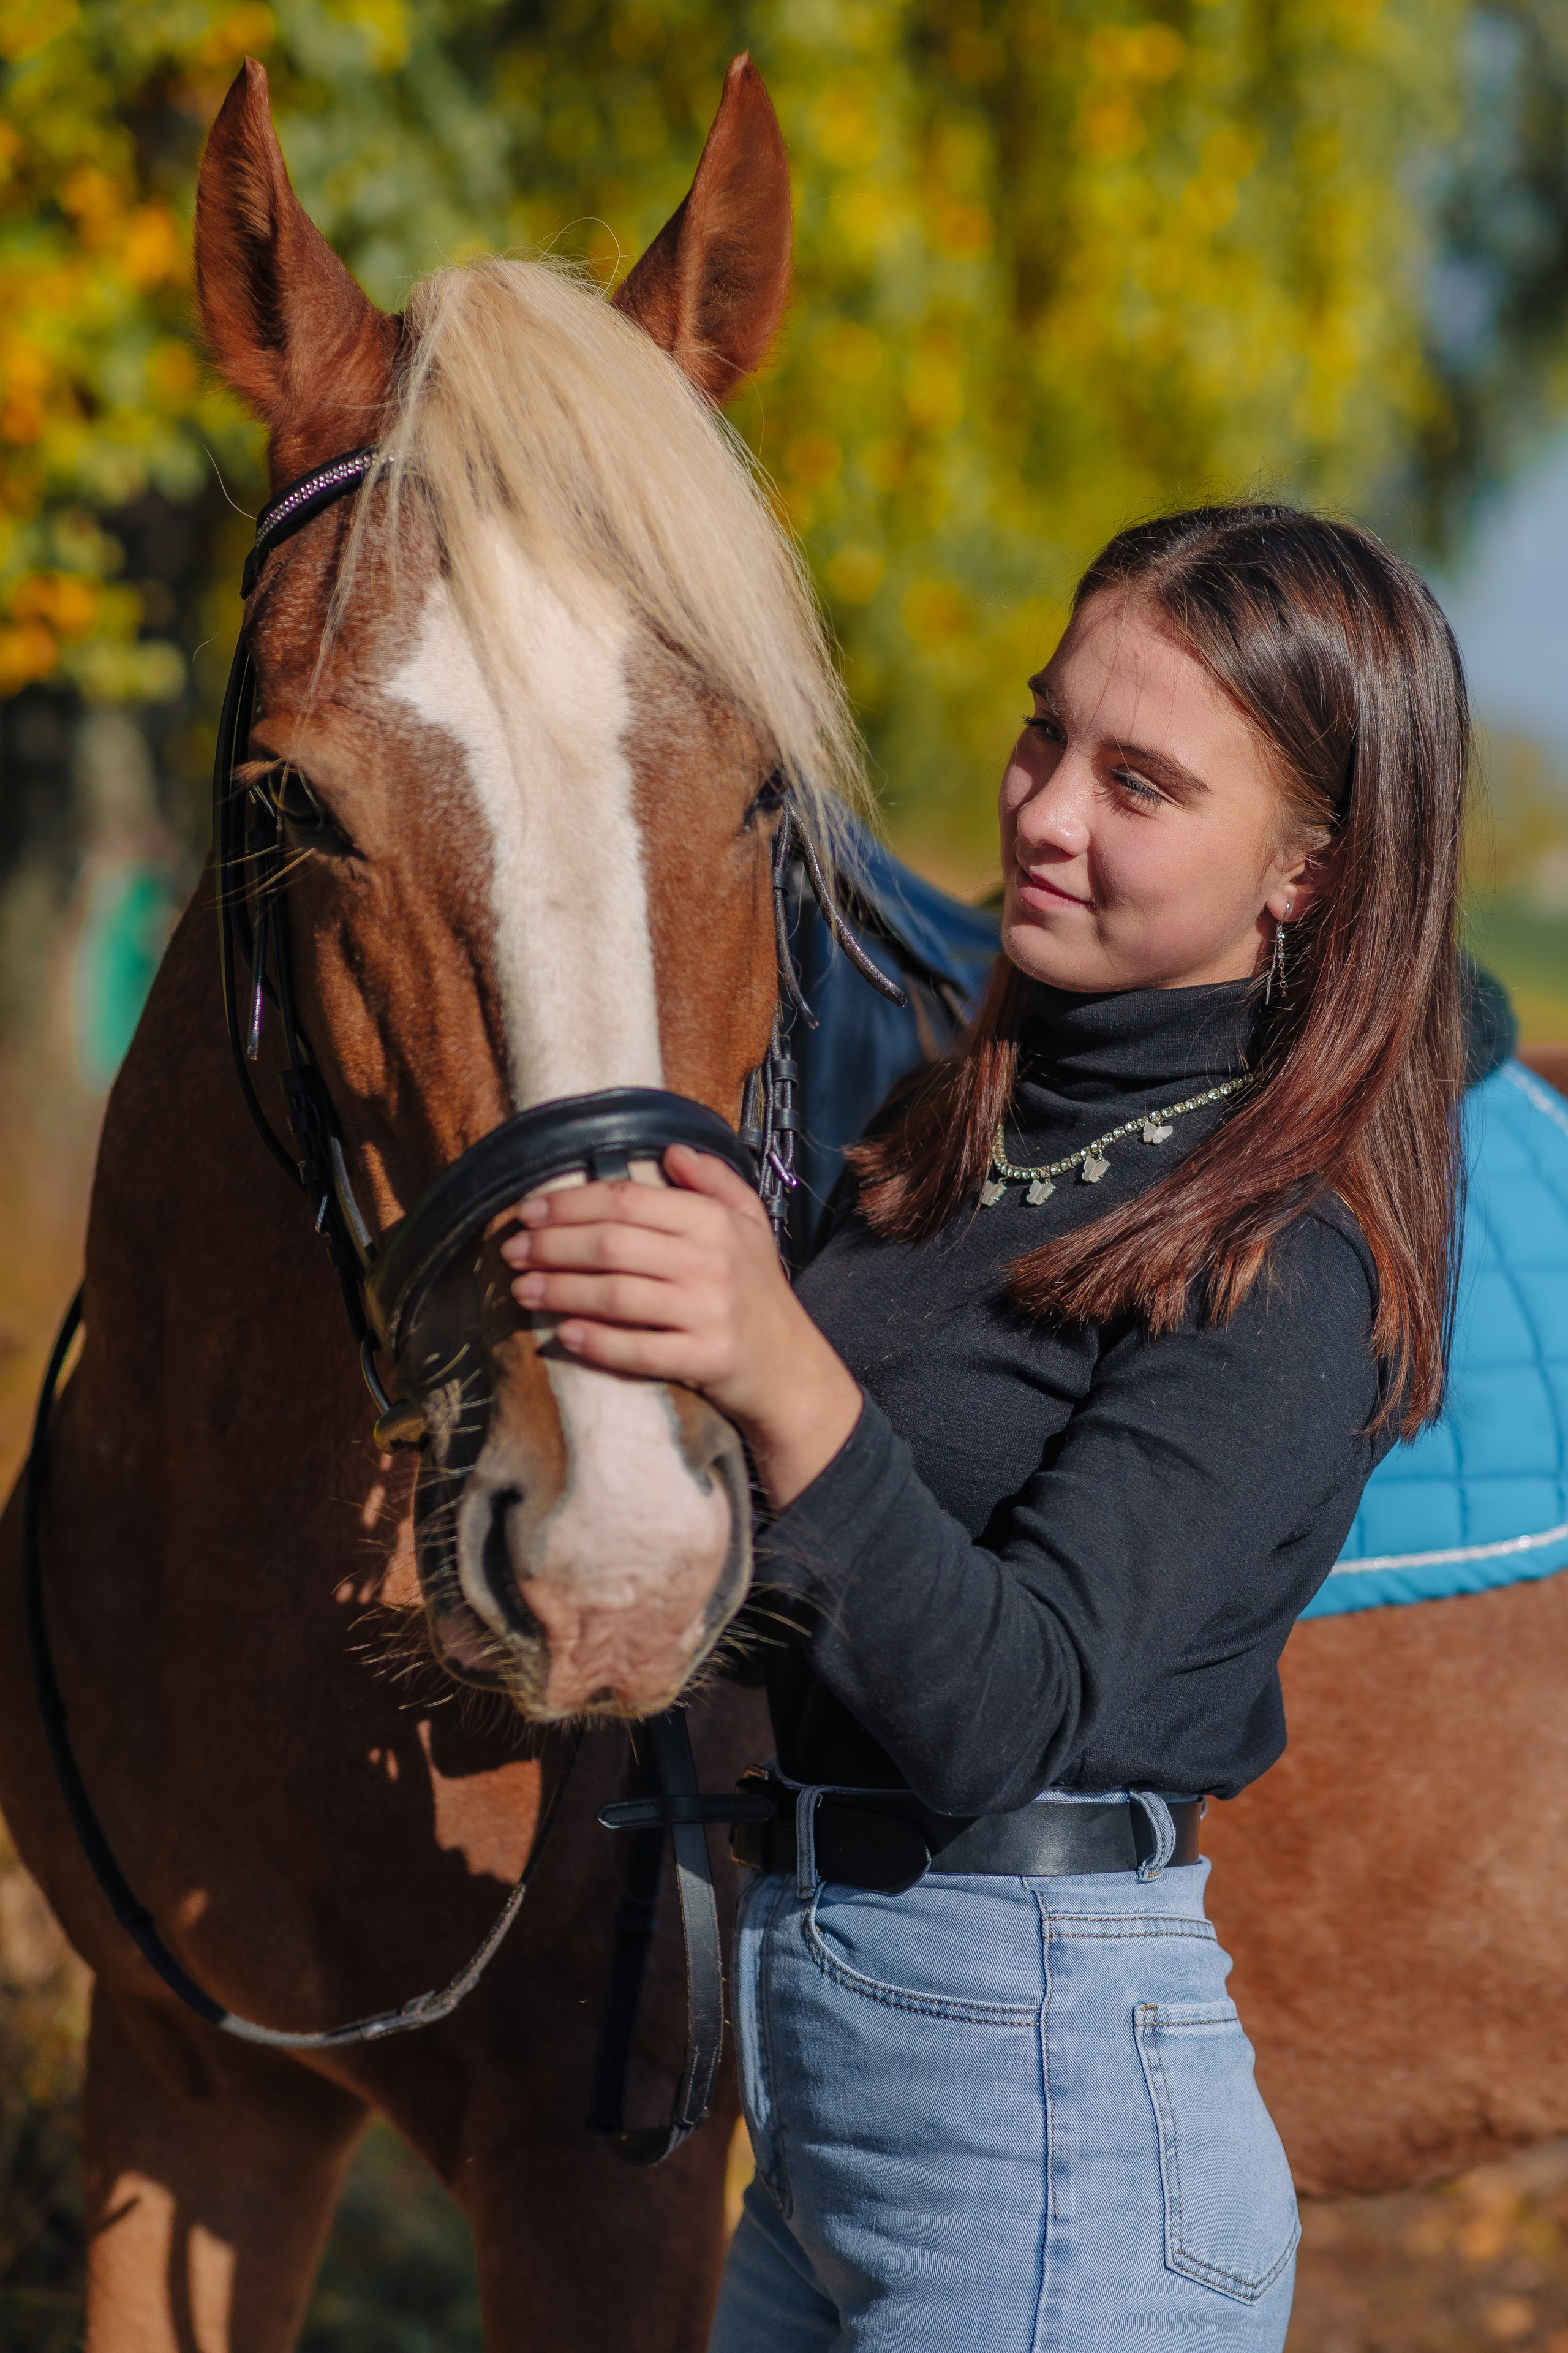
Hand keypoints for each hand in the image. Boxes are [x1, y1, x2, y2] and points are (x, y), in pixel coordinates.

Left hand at [499, 1145, 862, 1509]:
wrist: (791, 1369)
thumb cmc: (758, 1292)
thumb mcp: (749, 1225)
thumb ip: (714, 1182)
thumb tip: (672, 1150)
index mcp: (715, 1221)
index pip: (627, 1200)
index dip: (570, 1204)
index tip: (528, 1212)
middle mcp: (712, 1261)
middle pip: (612, 1245)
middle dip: (552, 1246)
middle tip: (513, 1253)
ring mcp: (709, 1311)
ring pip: (615, 1295)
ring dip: (559, 1291)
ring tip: (522, 1291)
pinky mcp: (705, 1359)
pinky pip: (638, 1350)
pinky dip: (596, 1343)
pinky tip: (564, 1336)